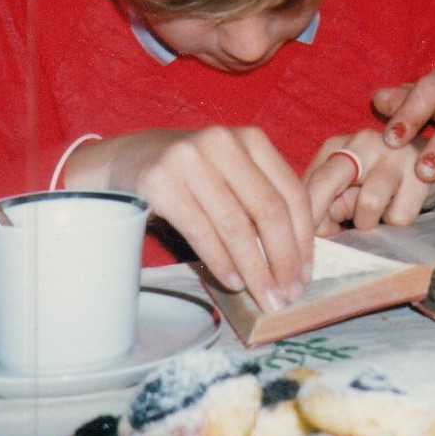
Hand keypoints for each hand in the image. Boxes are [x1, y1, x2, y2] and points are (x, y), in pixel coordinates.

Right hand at [64, 125, 314, 313]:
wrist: (128, 159)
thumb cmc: (191, 174)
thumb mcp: (231, 174)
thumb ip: (261, 201)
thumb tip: (295, 260)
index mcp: (251, 139)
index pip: (292, 193)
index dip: (304, 239)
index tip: (306, 274)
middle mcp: (223, 143)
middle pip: (269, 210)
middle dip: (284, 259)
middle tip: (289, 294)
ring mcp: (189, 159)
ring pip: (236, 225)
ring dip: (254, 269)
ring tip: (264, 296)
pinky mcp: (160, 181)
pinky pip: (201, 231)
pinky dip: (221, 262)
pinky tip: (232, 282)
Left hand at [305, 129, 434, 231]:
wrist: (432, 164)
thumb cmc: (378, 181)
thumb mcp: (347, 188)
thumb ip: (325, 206)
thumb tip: (314, 236)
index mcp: (338, 146)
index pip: (311, 181)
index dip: (304, 216)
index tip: (299, 243)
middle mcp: (363, 143)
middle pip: (327, 182)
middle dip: (320, 217)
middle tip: (324, 241)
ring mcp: (395, 156)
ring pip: (369, 203)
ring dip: (367, 222)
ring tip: (374, 218)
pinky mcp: (422, 174)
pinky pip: (400, 216)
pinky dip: (395, 223)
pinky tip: (399, 208)